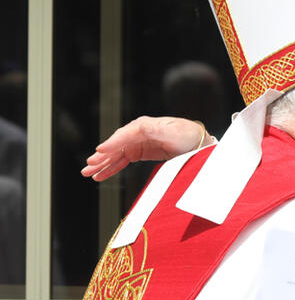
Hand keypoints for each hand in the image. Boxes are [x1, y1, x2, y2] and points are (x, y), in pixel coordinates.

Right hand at [80, 116, 209, 180]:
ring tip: (89, 174)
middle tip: (89, 166)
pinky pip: (123, 160)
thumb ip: (153, 129)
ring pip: (117, 154)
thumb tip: (136, 128)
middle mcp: (140, 132)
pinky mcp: (142, 152)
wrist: (200, 144)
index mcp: (146, 124)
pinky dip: (112, 167)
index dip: (112, 143)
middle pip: (117, 144)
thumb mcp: (172, 130)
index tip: (99, 153)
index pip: (125, 135)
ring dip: (103, 164)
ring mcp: (140, 143)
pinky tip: (101, 174)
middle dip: (102, 156)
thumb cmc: (188, 135)